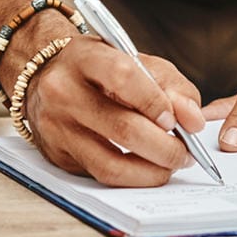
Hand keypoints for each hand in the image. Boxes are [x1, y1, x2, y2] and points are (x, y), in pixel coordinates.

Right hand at [19, 37, 206, 186]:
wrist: (43, 75)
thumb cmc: (96, 67)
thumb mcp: (132, 58)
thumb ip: (169, 84)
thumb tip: (193, 120)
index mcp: (82, 58)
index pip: (123, 77)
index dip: (156, 102)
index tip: (178, 120)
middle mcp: (62, 92)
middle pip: (122, 128)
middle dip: (165, 147)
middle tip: (186, 153)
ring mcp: (56, 127)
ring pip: (110, 164)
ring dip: (151, 172)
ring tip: (171, 165)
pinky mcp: (57, 155)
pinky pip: (101, 176)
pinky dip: (132, 178)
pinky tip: (147, 169)